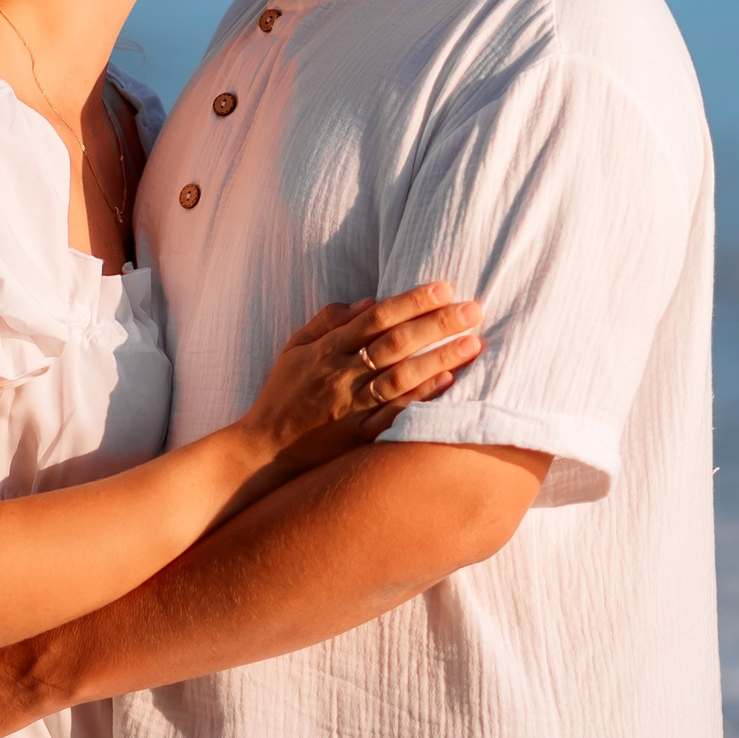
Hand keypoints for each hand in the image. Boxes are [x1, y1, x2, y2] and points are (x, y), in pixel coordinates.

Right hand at [238, 282, 481, 463]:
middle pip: (396, 343)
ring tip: (473, 344)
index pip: (377, 318)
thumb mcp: (295, 348)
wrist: (265, 449)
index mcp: (328, 349)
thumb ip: (328, 320)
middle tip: (473, 310)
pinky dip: (421, 398)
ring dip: (440, 359)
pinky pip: (395, 414)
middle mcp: (342, 375)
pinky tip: (448, 382)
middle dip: (437, 324)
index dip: (412, 302)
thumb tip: (368, 300)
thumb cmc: (283, 394)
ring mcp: (352, 407)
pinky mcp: (360, 435)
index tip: (445, 288)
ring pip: (401, 377)